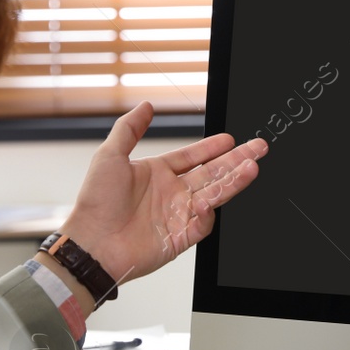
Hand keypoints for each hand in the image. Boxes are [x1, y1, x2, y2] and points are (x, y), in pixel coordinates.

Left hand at [60, 101, 267, 288]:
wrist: (92, 243)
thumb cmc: (95, 203)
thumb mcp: (109, 155)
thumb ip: (129, 128)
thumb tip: (145, 106)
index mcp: (157, 173)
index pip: (192, 157)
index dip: (211, 148)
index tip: (229, 139)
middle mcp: (171, 193)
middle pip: (212, 173)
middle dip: (237, 160)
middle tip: (258, 148)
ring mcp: (178, 214)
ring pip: (214, 194)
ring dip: (234, 180)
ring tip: (252, 167)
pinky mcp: (181, 237)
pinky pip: (204, 223)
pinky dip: (210, 211)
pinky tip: (214, 199)